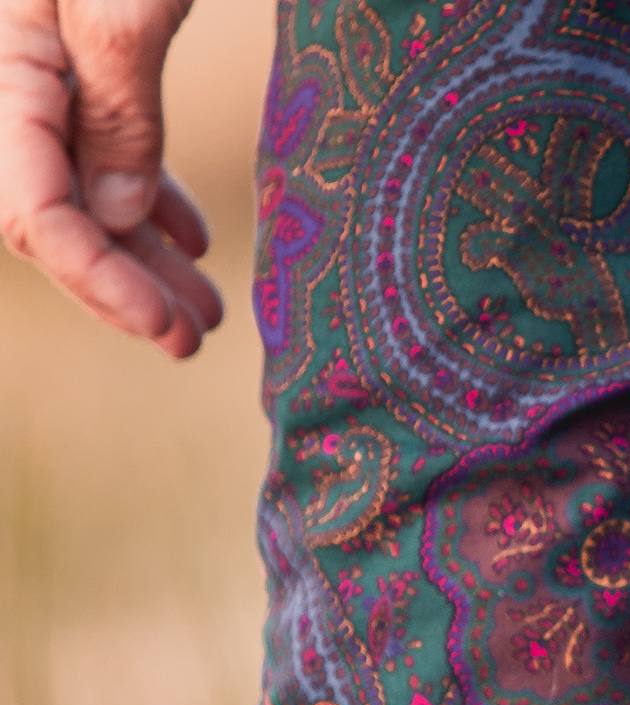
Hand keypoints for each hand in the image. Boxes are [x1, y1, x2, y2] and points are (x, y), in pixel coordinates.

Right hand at [0, 0, 221, 357]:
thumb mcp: (126, 1)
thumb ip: (117, 105)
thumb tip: (116, 213)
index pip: (32, 209)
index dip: (95, 277)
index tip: (160, 323)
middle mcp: (5, 76)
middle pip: (49, 212)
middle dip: (119, 286)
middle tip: (190, 341)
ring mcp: (35, 68)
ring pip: (79, 187)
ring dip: (140, 255)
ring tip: (205, 309)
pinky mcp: (73, 57)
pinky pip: (98, 146)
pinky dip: (146, 200)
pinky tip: (191, 243)